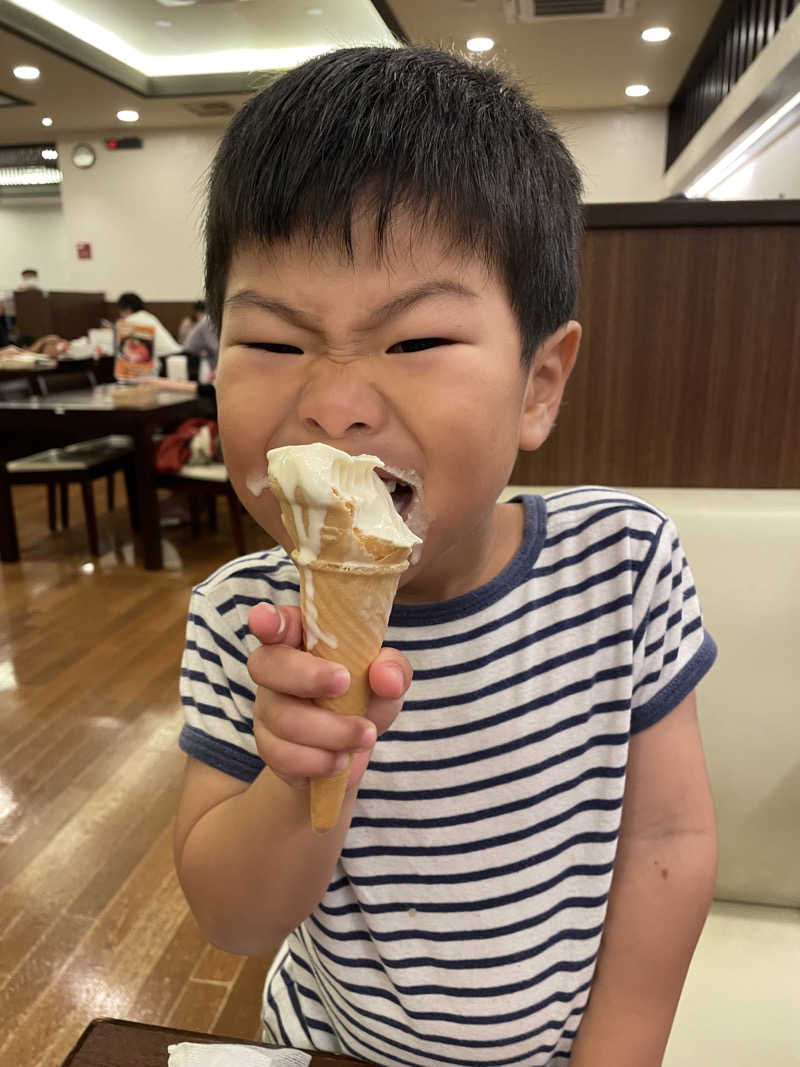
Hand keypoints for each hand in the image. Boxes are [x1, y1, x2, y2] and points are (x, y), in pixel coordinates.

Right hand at [247, 602, 411, 790]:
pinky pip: (284, 755)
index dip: (269, 620)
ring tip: (365, 735)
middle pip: (266, 665)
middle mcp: (276, 670)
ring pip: (283, 717)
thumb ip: (392, 669)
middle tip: (344, 683)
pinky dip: (320, 760)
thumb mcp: (386, 680)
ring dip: (331, 730)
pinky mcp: (269, 747)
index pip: (280, 623)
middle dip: (306, 675)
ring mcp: (268, 709)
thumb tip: (387, 677)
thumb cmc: (363, 698)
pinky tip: (342, 760)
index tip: (265, 618)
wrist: (351, 751)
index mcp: (302, 640)